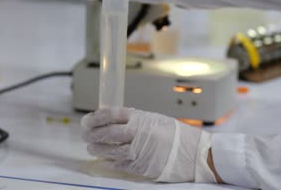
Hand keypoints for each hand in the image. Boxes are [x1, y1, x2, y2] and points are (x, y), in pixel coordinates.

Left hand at [81, 108, 216, 182]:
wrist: (195, 153)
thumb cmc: (176, 135)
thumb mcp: (155, 119)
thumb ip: (135, 119)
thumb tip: (112, 120)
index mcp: (142, 118)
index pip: (112, 114)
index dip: (96, 117)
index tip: (87, 120)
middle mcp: (139, 133)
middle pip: (108, 132)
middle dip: (93, 134)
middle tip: (85, 134)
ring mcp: (140, 150)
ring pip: (111, 150)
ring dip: (97, 148)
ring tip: (91, 147)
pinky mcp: (142, 166)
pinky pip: (120, 164)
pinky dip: (110, 162)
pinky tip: (104, 160)